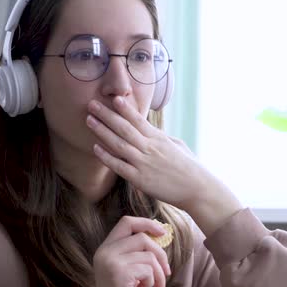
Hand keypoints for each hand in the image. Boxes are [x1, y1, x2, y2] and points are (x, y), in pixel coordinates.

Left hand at [86, 97, 213, 212]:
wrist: (197, 189)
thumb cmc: (190, 167)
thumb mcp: (178, 146)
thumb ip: (162, 138)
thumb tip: (151, 131)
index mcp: (159, 139)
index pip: (139, 120)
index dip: (125, 109)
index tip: (113, 98)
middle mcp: (150, 148)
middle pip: (124, 128)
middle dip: (106, 115)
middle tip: (91, 104)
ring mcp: (144, 163)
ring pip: (118, 144)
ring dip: (102, 131)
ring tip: (89, 120)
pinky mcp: (140, 179)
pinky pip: (119, 166)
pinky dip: (106, 157)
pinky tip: (95, 148)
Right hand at [93, 216, 170, 286]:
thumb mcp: (131, 270)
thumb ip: (137, 252)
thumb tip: (159, 232)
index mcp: (104, 250)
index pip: (126, 222)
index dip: (147, 223)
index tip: (162, 232)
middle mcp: (104, 253)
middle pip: (142, 237)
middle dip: (160, 254)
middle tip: (167, 272)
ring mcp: (110, 262)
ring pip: (149, 254)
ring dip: (159, 274)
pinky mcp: (119, 273)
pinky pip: (149, 269)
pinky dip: (152, 283)